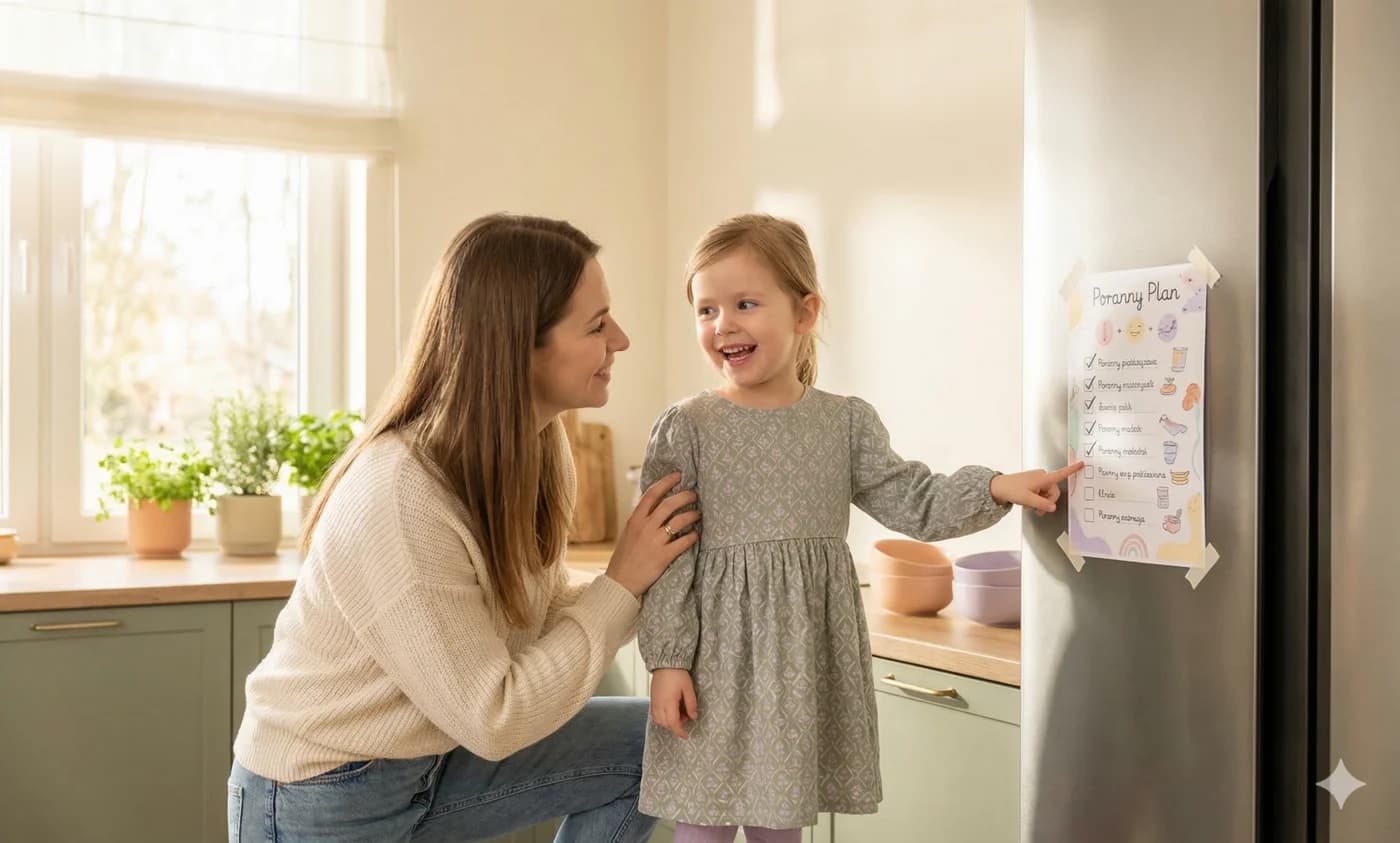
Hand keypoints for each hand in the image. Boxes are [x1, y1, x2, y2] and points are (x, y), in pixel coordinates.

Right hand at [605, 472, 700, 596]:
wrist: (620, 582)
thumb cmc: (625, 557)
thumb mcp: (628, 533)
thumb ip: (641, 519)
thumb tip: (656, 506)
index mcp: (635, 520)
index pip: (651, 494)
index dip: (666, 482)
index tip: (678, 475)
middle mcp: (644, 527)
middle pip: (669, 504)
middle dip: (685, 496)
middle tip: (694, 494)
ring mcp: (654, 542)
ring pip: (679, 521)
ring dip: (692, 515)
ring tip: (698, 513)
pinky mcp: (663, 556)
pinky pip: (683, 542)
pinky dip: (693, 536)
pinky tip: (696, 535)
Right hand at [650, 668, 698, 738]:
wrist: (665, 663)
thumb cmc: (678, 674)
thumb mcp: (688, 689)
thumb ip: (691, 705)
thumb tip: (693, 717)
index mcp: (668, 703)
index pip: (673, 723)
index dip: (680, 731)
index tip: (686, 736)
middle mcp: (659, 705)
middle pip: (665, 724)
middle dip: (676, 726)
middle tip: (686, 717)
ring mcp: (654, 702)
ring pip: (659, 720)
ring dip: (669, 722)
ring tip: (679, 712)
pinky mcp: (652, 699)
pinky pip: (655, 714)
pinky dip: (662, 717)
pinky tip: (670, 710)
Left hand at [990, 462, 1083, 515]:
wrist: (998, 487)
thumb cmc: (1012, 490)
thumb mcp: (1028, 500)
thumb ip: (1042, 504)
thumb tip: (1053, 507)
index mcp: (1043, 478)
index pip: (1061, 473)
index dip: (1072, 469)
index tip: (1082, 463)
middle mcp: (1042, 477)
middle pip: (1054, 491)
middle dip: (1047, 502)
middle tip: (1037, 511)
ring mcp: (1037, 479)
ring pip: (1047, 494)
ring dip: (1041, 502)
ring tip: (1029, 507)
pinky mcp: (1033, 483)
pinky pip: (1040, 493)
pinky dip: (1036, 499)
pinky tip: (1027, 503)